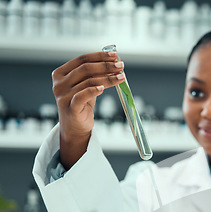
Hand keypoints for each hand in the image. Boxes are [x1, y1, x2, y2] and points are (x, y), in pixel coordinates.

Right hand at [51, 51, 125, 167]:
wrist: (75, 127)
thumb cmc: (81, 104)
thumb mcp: (86, 86)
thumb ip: (95, 74)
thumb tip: (114, 60)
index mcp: (60, 73)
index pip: (81, 59)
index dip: (99, 56)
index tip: (114, 55)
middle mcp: (59, 83)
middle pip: (86, 69)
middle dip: (106, 66)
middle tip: (121, 66)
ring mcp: (63, 96)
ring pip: (89, 82)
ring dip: (108, 78)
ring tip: (121, 77)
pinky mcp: (70, 108)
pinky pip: (82, 96)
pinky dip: (94, 90)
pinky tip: (103, 88)